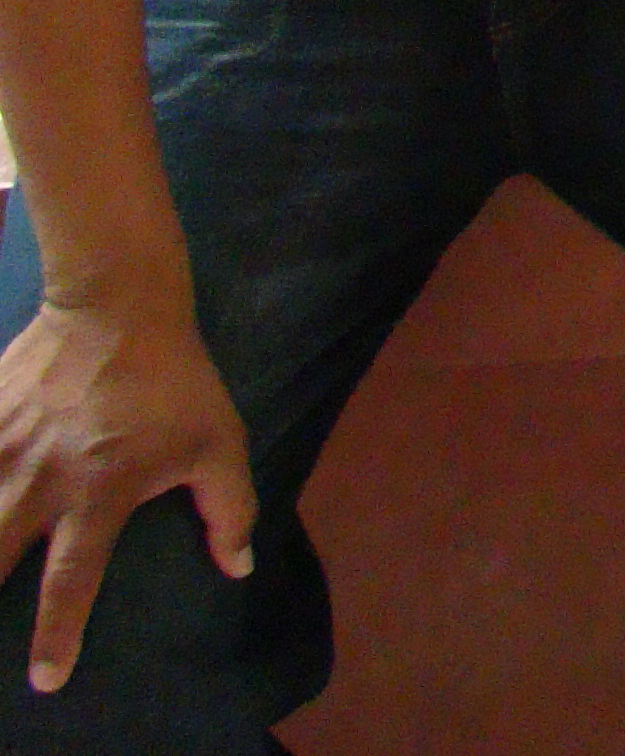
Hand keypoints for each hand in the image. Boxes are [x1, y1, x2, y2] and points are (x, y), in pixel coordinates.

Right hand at [0, 293, 255, 691]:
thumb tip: (240, 567)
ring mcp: (2, 450)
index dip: (57, 635)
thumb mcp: (218, 441)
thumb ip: (230, 507)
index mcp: (98, 493)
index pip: (70, 581)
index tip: (47, 678)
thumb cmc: (175, 380)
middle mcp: (39, 482)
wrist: (118, 306)